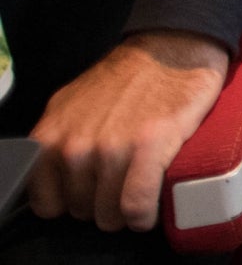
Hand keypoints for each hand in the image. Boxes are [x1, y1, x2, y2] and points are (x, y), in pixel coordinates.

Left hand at [27, 31, 229, 231]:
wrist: (172, 48)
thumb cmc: (127, 78)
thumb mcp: (71, 105)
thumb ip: (58, 140)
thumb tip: (56, 177)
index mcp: (50, 137)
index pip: (47, 204)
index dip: (72, 203)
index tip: (91, 195)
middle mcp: (74, 147)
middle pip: (82, 211)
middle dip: (103, 206)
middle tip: (121, 189)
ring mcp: (111, 148)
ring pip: (110, 214)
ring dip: (126, 214)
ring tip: (139, 195)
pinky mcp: (149, 148)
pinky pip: (136, 204)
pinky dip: (143, 216)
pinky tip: (149, 212)